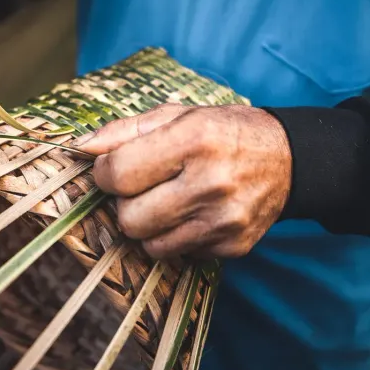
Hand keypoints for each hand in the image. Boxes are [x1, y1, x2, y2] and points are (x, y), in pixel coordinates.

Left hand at [72, 104, 291, 258]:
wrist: (289, 159)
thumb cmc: (223, 131)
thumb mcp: (177, 115)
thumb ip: (124, 130)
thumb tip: (80, 148)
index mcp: (194, 140)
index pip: (118, 173)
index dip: (104, 172)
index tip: (113, 168)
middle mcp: (211, 183)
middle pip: (128, 218)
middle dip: (125, 203)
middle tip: (143, 186)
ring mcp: (225, 221)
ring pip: (149, 244)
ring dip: (147, 224)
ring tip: (167, 200)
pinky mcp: (234, 247)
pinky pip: (178, 254)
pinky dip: (175, 237)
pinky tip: (193, 214)